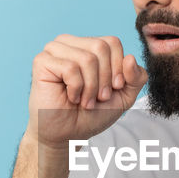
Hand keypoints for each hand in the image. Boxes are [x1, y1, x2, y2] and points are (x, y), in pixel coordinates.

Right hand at [29, 34, 147, 146]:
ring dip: (91, 87)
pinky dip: (76, 88)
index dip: (117, 69)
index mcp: (88, 45)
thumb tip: (130, 57)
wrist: (68, 135)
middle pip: (101, 47)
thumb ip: (136, 77)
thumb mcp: (125, 96)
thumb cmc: (92, 113)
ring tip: (84, 101)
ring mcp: (54, 50)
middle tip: (97, 98)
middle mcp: (70, 43)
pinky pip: (70, 68)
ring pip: (87, 58)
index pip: (112, 42)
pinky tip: (71, 97)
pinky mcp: (42, 62)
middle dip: (104, 79)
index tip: (112, 90)